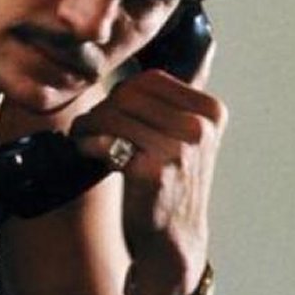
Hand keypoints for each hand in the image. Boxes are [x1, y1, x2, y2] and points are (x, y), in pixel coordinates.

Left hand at [73, 43, 226, 294]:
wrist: (174, 237)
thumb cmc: (171, 182)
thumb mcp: (186, 136)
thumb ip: (173, 100)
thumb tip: (166, 56)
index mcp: (210, 111)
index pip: (149, 80)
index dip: (120, 93)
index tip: (109, 110)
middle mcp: (200, 128)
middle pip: (128, 95)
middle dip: (101, 109)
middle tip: (87, 127)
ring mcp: (180, 149)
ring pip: (113, 115)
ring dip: (88, 125)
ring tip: (83, 138)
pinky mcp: (155, 171)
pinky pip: (107, 141)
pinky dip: (88, 143)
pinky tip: (87, 152)